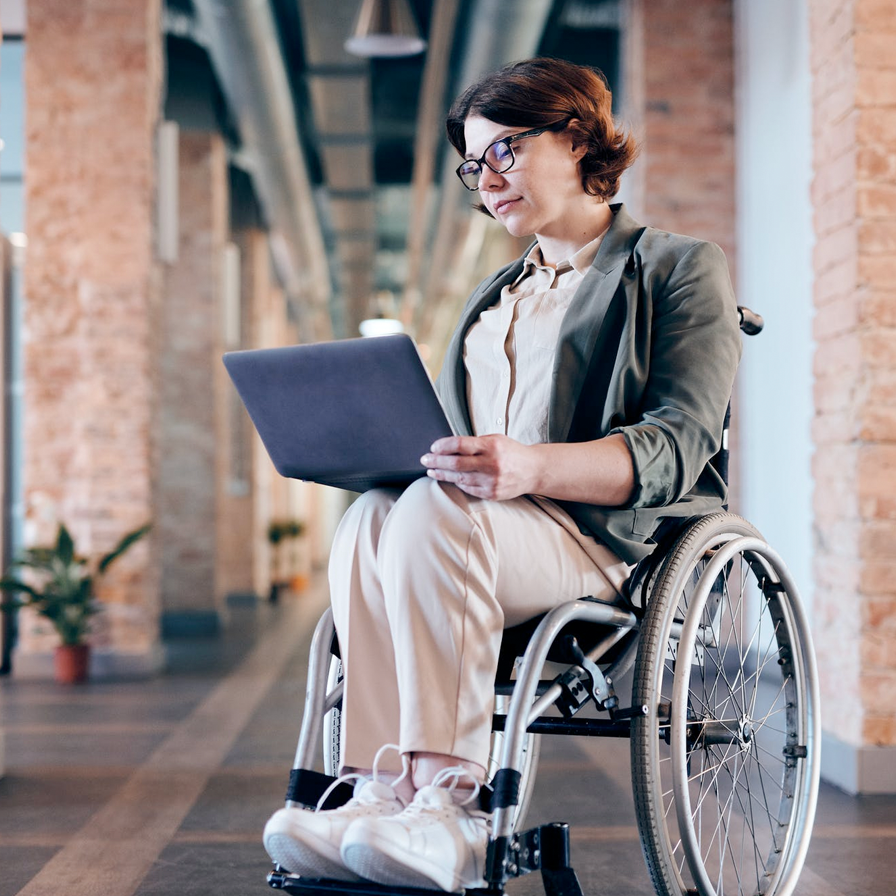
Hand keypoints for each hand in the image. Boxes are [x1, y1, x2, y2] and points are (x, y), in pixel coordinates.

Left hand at [420, 435, 538, 500]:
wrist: (533, 470)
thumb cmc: (511, 452)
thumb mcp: (495, 439)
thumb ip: (474, 443)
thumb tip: (447, 447)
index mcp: (491, 446)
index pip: (460, 445)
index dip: (443, 446)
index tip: (434, 447)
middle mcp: (491, 464)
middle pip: (456, 463)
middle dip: (437, 461)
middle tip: (425, 459)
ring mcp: (491, 481)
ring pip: (459, 478)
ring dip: (442, 474)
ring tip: (432, 470)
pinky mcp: (491, 494)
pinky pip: (468, 488)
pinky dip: (456, 482)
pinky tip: (449, 478)